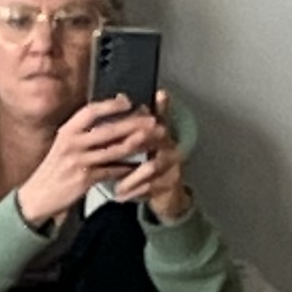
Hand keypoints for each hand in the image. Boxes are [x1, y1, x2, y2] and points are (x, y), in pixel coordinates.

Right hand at [20, 95, 165, 223]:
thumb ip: (83, 131)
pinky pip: (113, 170)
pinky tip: (138, 165)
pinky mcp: (85, 179)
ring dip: (137, 144)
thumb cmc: (55, 169)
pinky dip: (127, 168)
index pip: (91, 111)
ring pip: (115, 149)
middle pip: (109, 129)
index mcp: (67, 132)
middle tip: (153, 120)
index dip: (112, 105)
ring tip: (153, 139)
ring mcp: (78, 162)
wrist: (36, 198)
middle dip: (134, 124)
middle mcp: (72, 144)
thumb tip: (112, 112)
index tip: (128, 101)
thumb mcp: (64, 145)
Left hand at [116, 93, 192, 222]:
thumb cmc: (144, 170)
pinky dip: (132, 191)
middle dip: (136, 143)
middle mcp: (171, 146)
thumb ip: (128, 130)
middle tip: (117, 149)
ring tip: (117, 186)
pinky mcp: (171, 183)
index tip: (160, 94)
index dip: (164, 106)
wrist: (164, 197)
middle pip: (158, 138)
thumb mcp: (135, 150)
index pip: (163, 117)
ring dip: (131, 177)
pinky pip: (150, 186)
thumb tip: (118, 100)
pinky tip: (120, 196)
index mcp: (161, 135)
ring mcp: (174, 164)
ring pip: (152, 165)